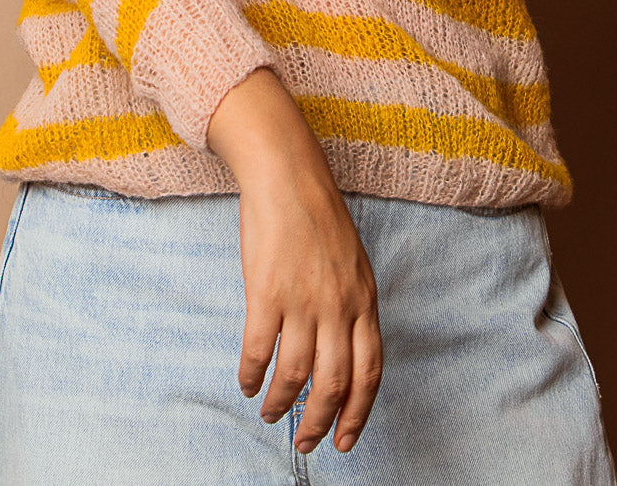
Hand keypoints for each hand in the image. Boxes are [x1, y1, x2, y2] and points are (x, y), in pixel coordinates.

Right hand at [207, 70, 382, 454]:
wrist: (287, 174)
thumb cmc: (317, 215)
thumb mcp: (352, 262)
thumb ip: (352, 305)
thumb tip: (342, 352)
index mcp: (364, 298)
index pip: (369, 371)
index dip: (358, 412)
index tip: (345, 439)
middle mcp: (338, 305)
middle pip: (333, 383)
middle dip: (319, 422)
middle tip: (307, 442)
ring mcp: (302, 299)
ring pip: (294, 375)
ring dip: (281, 404)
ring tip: (270, 414)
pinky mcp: (266, 292)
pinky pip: (257, 351)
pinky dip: (251, 375)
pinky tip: (247, 383)